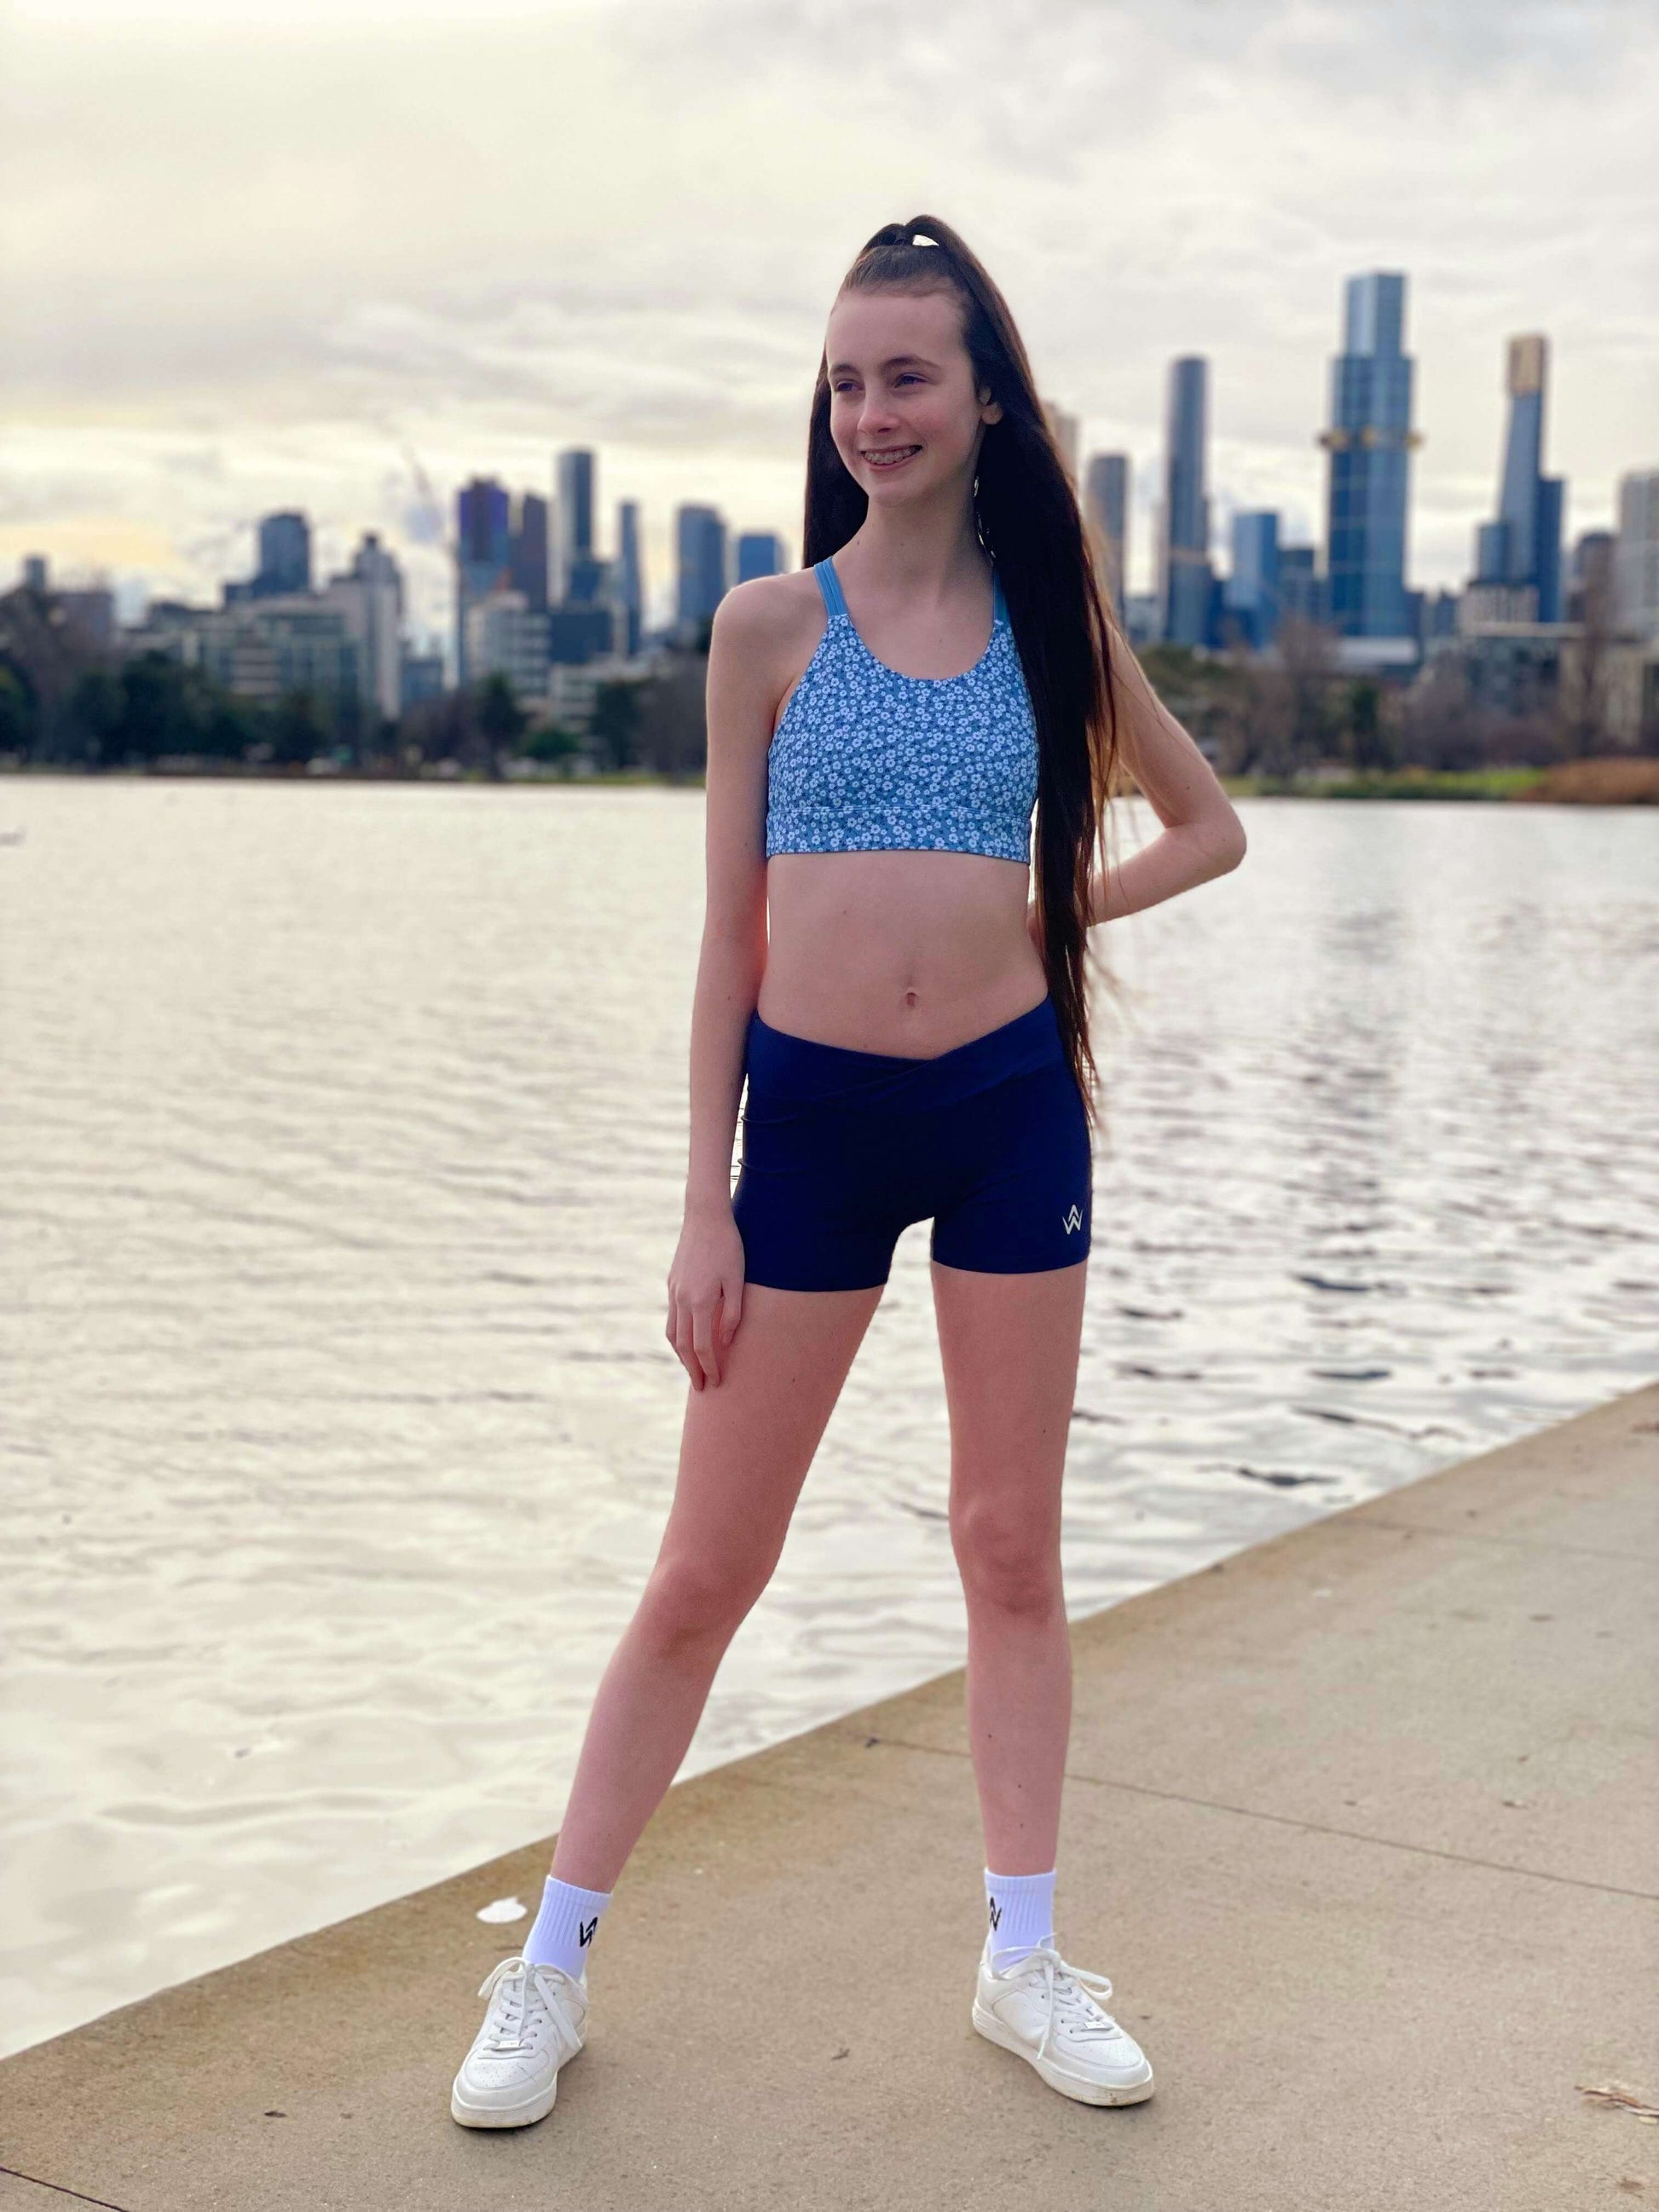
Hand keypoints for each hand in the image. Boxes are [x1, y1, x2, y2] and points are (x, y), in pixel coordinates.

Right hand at [665, 1205, 746, 1389]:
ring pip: (671, 1333)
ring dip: (681, 1355)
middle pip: (682, 1345)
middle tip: (702, 1387)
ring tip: (692, 1368)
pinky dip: (677, 1335)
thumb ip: (732, 1314)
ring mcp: (674, 1291)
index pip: (701, 1346)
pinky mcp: (672, 1282)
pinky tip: (687, 1339)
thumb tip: (725, 1344)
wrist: (705, 1216)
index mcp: (700, 1301)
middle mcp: (682, 1300)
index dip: (709, 1367)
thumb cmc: (729, 1247)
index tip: (717, 1382)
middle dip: (692, 1369)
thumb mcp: (738, 1281)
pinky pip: (671, 1317)